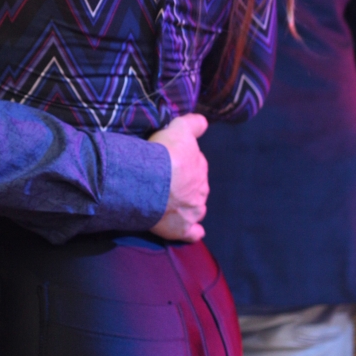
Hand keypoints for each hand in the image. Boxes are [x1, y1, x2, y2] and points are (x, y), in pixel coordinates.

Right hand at [148, 114, 208, 242]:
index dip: (184, 164)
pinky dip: (193, 232)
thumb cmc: (164, 152)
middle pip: (196, 188)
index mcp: (199, 166)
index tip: (173, 163)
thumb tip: (205, 122)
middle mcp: (200, 189)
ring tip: (173, 204)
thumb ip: (193, 124)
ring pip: (195, 208)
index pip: (196, 165)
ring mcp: (193, 210)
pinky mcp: (181, 228)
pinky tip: (194, 232)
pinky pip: (192, 233)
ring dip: (189, 207)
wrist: (151, 180)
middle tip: (167, 183)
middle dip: (186, 186)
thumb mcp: (179, 128)